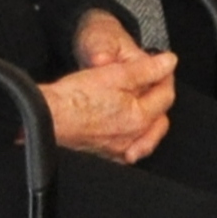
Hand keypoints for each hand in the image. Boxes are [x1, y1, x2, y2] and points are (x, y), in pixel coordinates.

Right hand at [42, 15, 174, 164]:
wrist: (47, 117)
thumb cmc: (74, 98)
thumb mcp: (113, 74)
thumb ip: (145, 69)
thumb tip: (169, 62)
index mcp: (140, 117)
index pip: (165, 96)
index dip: (164, 77)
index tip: (160, 67)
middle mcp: (134, 138)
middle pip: (159, 118)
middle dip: (158, 100)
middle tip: (151, 84)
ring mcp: (120, 150)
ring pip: (146, 136)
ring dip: (149, 121)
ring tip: (142, 107)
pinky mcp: (105, 155)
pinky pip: (129, 148)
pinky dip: (133, 138)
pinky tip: (126, 130)